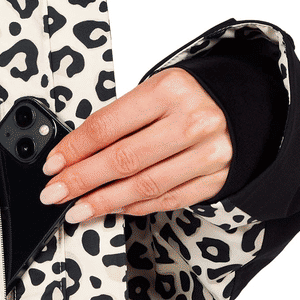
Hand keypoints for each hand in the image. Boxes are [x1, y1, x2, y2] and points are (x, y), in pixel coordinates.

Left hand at [38, 68, 231, 221]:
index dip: (74, 149)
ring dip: (104, 202)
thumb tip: (74, 153)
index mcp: (169, 90)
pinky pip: (168, 199)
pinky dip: (136, 207)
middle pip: (122, 160)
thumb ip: (120, 119)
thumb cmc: (190, 96)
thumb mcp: (154, 91)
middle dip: (81, 180)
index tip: (53, 165)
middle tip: (54, 193)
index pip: (108, 125)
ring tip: (77, 209)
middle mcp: (192, 121)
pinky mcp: (217, 179)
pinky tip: (114, 208)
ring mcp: (208, 154)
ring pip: (144, 186)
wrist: (247, 103)